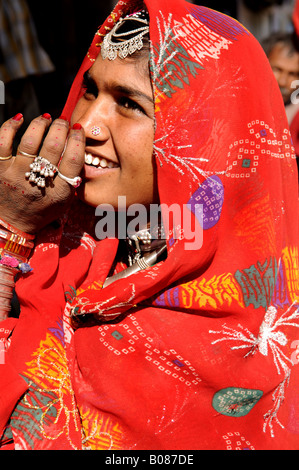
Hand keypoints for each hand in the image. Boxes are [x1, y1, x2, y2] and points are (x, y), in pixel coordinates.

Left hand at [0, 113, 84, 233]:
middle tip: (64, 121)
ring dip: (40, 124)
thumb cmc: (42, 210)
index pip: (73, 159)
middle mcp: (38, 182)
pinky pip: (2, 141)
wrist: (13, 224)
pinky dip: (10, 126)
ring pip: (29, 141)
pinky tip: (20, 119)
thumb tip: (78, 149)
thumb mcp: (65, 201)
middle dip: (61, 127)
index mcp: (59, 192)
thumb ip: (73, 179)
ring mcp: (16, 174)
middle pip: (53, 146)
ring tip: (46, 119)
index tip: (78, 129)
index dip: (77, 139)